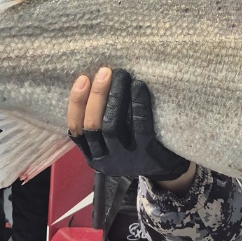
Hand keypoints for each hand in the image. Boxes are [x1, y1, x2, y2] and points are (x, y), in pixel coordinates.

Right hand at [67, 67, 193, 185]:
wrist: (165, 169)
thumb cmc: (133, 146)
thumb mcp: (110, 143)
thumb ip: (99, 123)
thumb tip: (92, 82)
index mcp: (92, 155)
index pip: (76, 129)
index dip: (76, 103)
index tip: (82, 79)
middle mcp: (104, 159)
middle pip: (92, 126)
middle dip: (96, 95)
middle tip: (105, 71)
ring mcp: (125, 159)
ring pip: (111, 127)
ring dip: (114, 97)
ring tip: (121, 75)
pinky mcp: (146, 154)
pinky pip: (140, 128)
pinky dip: (138, 105)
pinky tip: (139, 86)